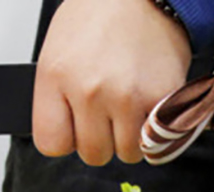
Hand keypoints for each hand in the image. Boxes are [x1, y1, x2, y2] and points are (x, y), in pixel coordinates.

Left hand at [33, 0, 191, 165]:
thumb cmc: (100, 16)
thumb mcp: (58, 52)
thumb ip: (57, 100)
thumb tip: (66, 138)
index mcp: (56, 76)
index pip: (52, 144)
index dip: (67, 138)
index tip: (76, 124)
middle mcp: (89, 90)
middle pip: (93, 154)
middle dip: (103, 139)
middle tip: (110, 110)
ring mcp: (127, 98)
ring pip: (128, 153)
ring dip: (132, 137)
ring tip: (132, 105)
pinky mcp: (161, 100)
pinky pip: (157, 142)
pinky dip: (157, 130)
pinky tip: (151, 104)